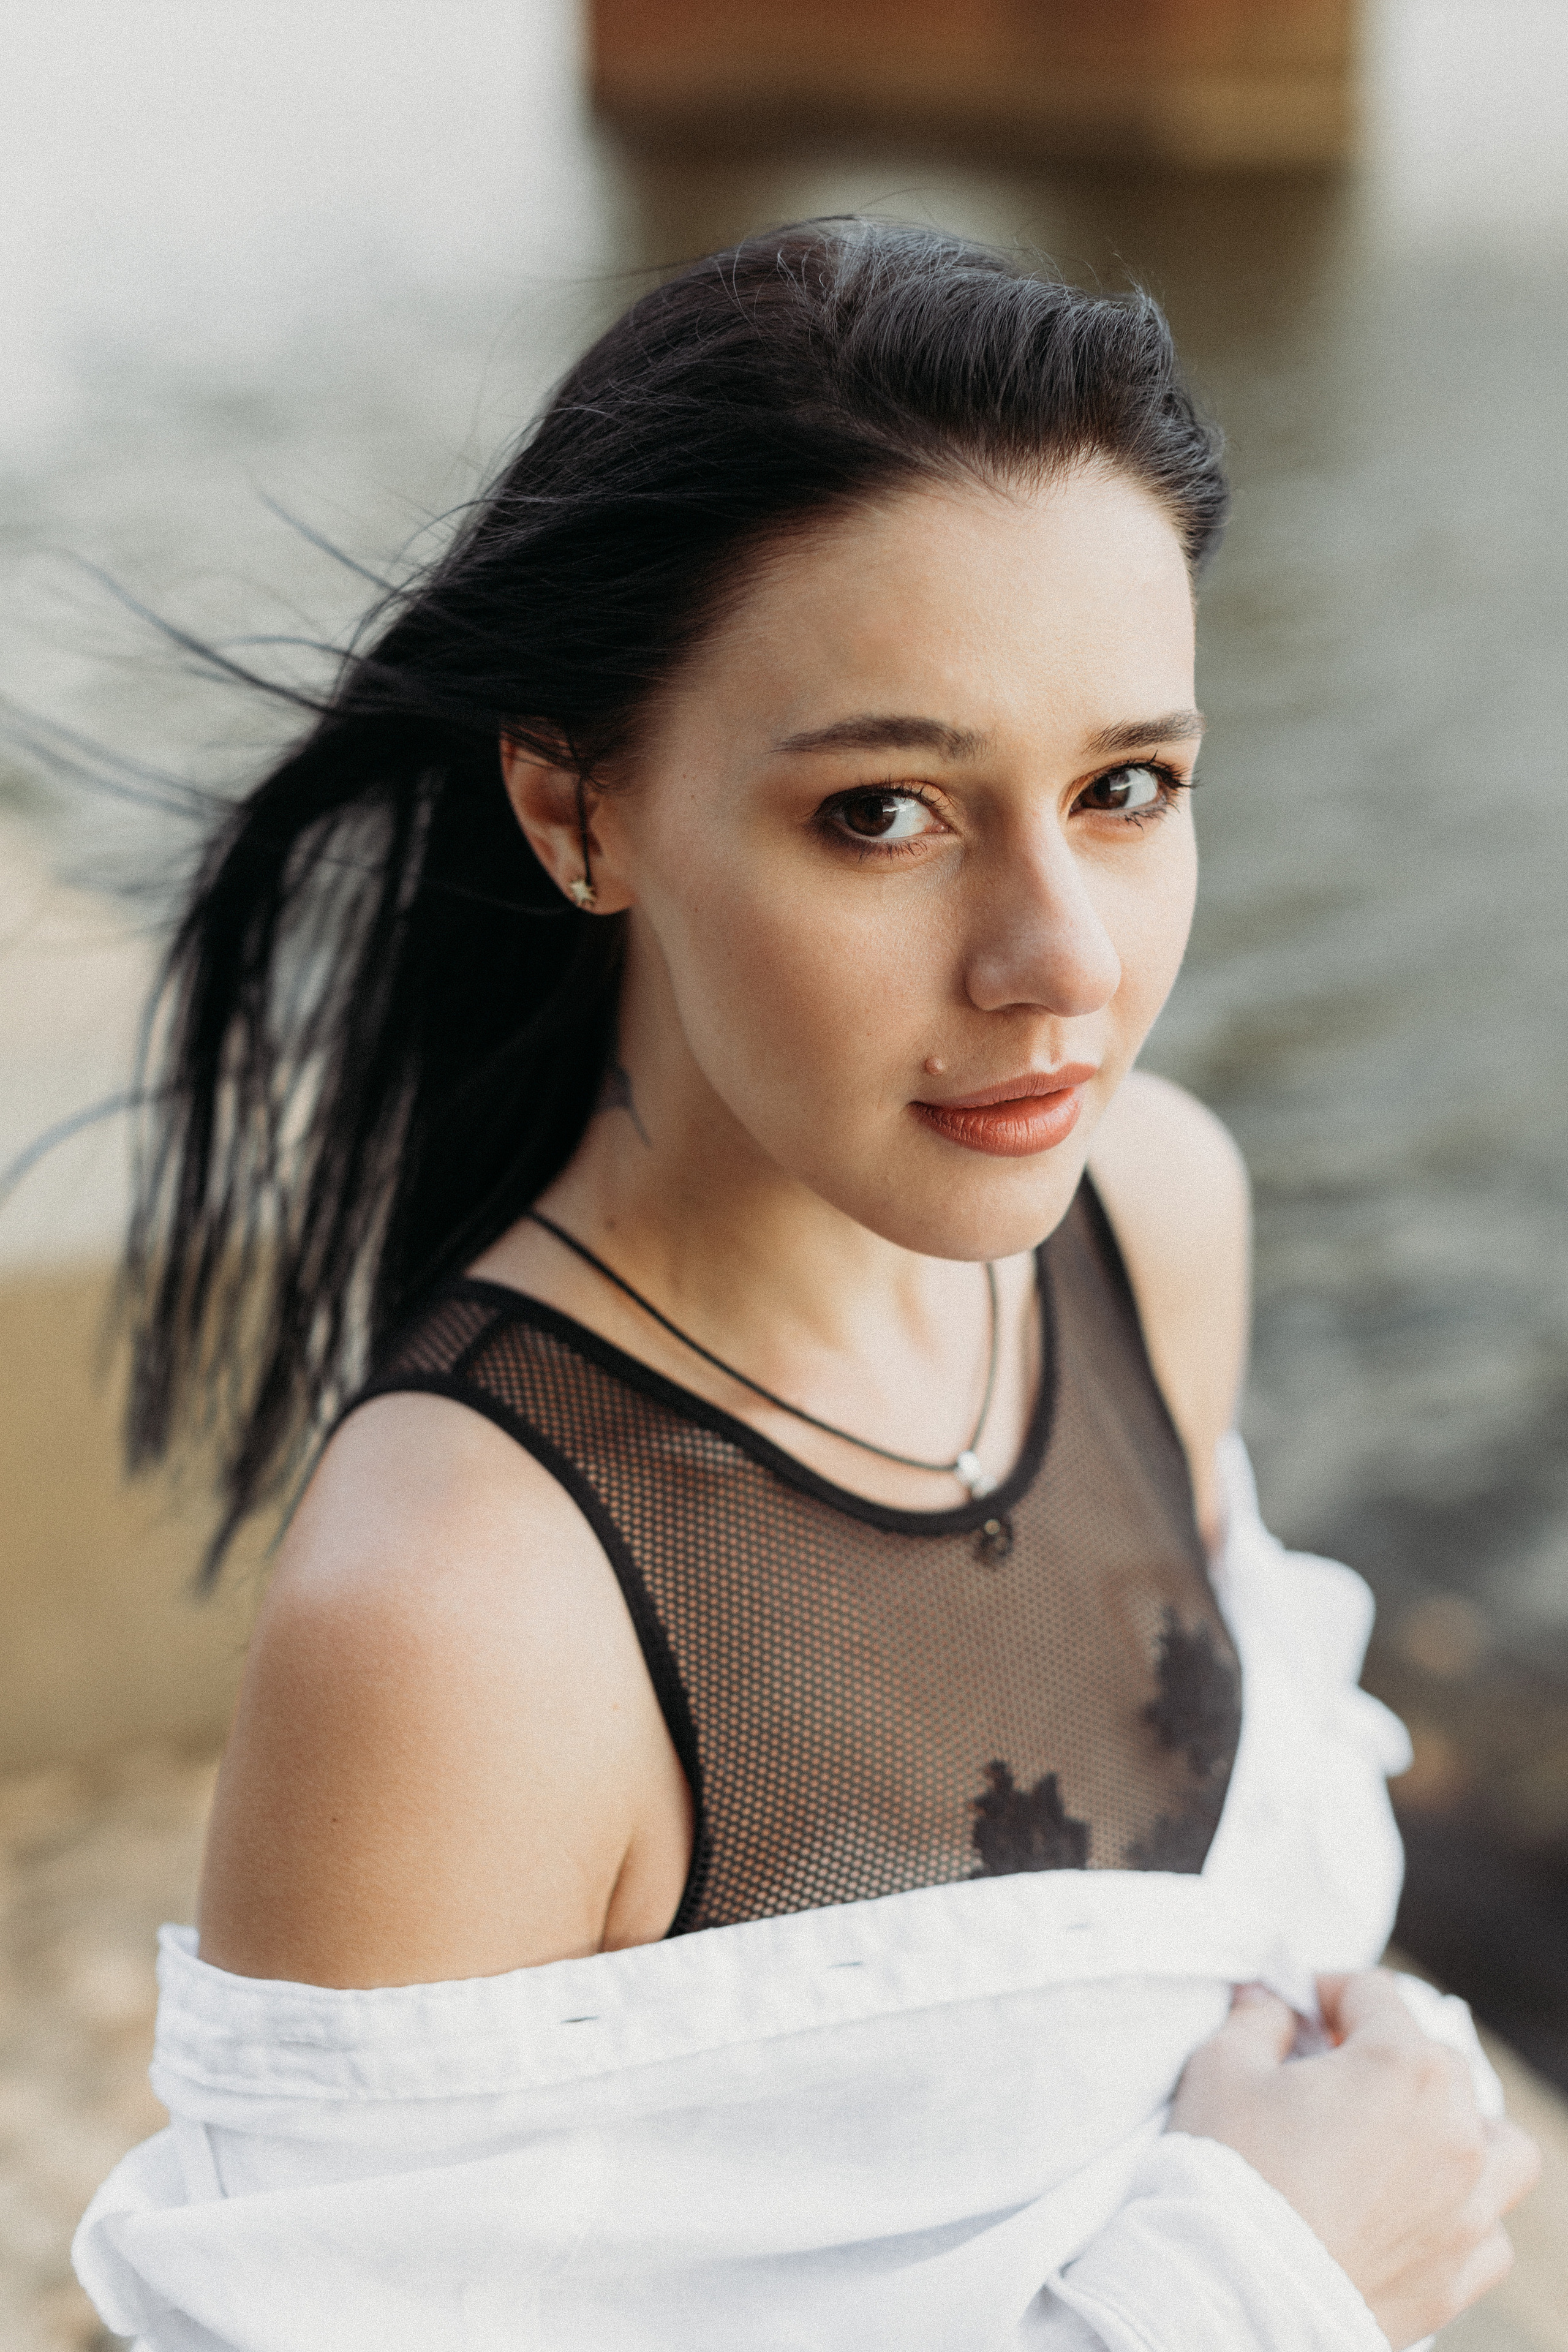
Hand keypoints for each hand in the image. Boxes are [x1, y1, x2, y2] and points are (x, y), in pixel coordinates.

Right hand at [1169, 1970, 1541, 2348]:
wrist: (1235, 2294)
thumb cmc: (1230, 2175)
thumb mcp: (1222, 2067)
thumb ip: (1258, 2020)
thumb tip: (1273, 2003)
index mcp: (1403, 2066)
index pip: (1374, 1993)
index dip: (1326, 1992)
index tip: (1298, 2012)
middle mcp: (1454, 2131)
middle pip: (1435, 2060)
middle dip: (1381, 2053)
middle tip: (1326, 2072)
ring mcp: (1467, 2209)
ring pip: (1500, 2145)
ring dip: (1461, 2127)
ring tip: (1405, 2135)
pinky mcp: (1459, 2276)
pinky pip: (1488, 2230)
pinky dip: (1462, 2212)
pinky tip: (1412, 2210)